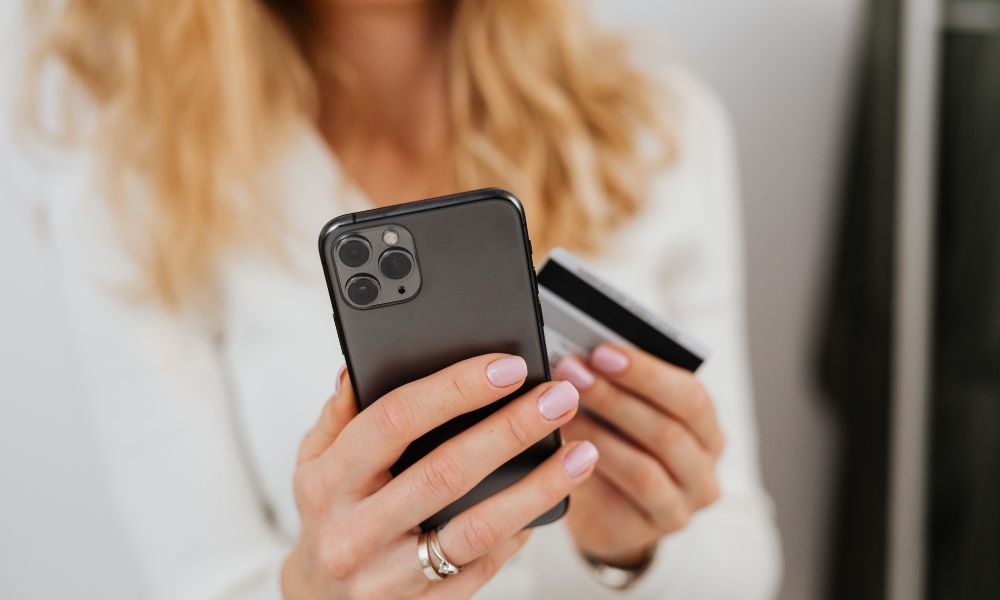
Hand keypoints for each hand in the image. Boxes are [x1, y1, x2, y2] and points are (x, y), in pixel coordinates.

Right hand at [282, 354, 597, 598]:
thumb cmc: (328, 515)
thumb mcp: (314, 461)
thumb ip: (340, 414)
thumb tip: (361, 366)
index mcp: (328, 482)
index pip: (395, 420)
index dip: (455, 389)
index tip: (507, 367)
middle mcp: (356, 531)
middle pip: (446, 471)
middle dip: (511, 429)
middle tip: (559, 399)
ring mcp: (391, 575)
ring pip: (477, 528)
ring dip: (537, 487)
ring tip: (581, 454)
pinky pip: (485, 566)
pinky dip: (522, 530)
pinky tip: (552, 498)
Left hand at [556, 344, 724, 566]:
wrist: (603, 510)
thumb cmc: (615, 443)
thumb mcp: (622, 412)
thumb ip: (617, 383)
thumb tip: (583, 353)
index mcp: (706, 429)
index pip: (690, 397)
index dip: (646, 372)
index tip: (601, 351)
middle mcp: (704, 470)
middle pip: (668, 431)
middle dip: (614, 397)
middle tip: (572, 372)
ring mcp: (681, 507)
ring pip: (644, 468)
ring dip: (598, 433)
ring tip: (559, 408)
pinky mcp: (648, 532)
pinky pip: (621, 501)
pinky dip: (591, 468)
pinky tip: (562, 449)